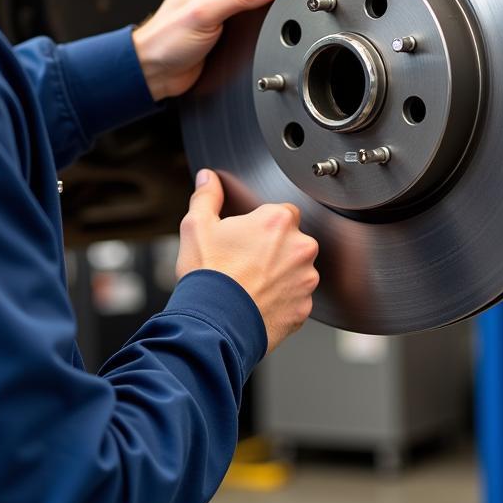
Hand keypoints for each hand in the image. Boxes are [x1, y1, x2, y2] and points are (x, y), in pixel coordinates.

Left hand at [131, 0, 289, 100]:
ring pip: (249, 4)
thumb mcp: (207, 11)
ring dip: (258, 11)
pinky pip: (246, 27)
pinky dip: (254, 30)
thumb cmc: (164, 39)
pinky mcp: (223, 34)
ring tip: (271, 12)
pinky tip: (259, 33)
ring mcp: (217, 12)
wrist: (156, 76)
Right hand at [176, 169, 318, 353]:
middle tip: (247, 261)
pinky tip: (258, 302)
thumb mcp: (197, 226)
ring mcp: (305, 281)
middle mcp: (300, 248)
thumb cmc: (207, 274)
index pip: (283, 213)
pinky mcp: (304, 309)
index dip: (264, 225)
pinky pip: (296, 299)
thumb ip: (207, 196)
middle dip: (275, 249)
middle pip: (293, 241)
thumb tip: (208, 179)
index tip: (249, 237)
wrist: (212, 324)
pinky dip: (282, 301)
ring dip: (282, 275)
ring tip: (251, 284)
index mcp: (278, 221)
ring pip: (297, 271)